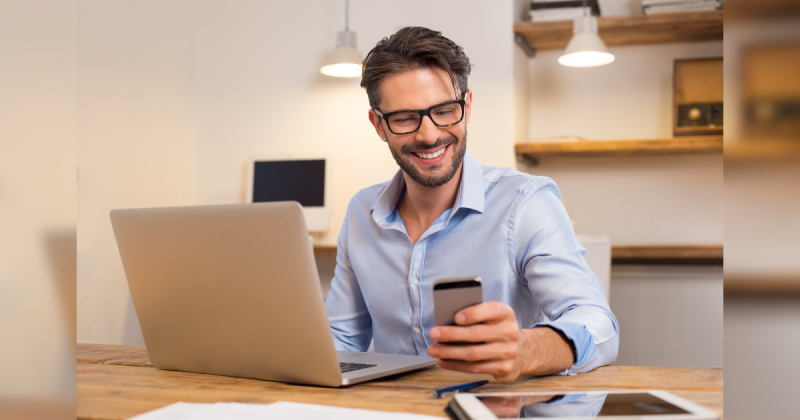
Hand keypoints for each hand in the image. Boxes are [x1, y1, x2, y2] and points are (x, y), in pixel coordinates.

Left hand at [427, 302, 575, 381]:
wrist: (521, 351)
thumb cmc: (496, 329)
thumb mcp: (491, 317)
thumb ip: (474, 316)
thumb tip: (446, 322)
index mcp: (505, 314)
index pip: (491, 310)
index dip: (473, 313)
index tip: (456, 317)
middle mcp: (509, 332)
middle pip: (477, 334)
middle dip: (451, 334)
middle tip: (433, 333)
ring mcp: (508, 352)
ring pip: (473, 354)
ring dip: (449, 352)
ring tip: (433, 349)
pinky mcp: (504, 369)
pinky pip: (475, 368)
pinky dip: (455, 365)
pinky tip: (443, 361)